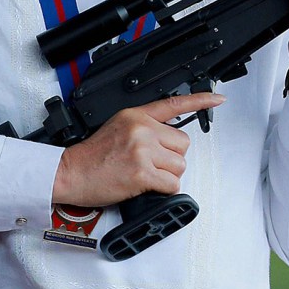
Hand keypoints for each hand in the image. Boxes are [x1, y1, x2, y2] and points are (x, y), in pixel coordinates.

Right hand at [52, 92, 224, 206]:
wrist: (70, 172)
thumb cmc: (92, 155)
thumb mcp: (117, 126)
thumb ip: (144, 126)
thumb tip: (167, 138)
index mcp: (137, 115)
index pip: (174, 104)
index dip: (200, 101)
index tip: (217, 99)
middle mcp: (142, 129)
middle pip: (183, 144)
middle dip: (171, 157)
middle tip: (150, 163)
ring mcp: (143, 151)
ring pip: (180, 165)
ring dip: (167, 175)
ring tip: (144, 174)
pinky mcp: (142, 173)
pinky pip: (172, 184)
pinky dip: (163, 189)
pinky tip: (146, 186)